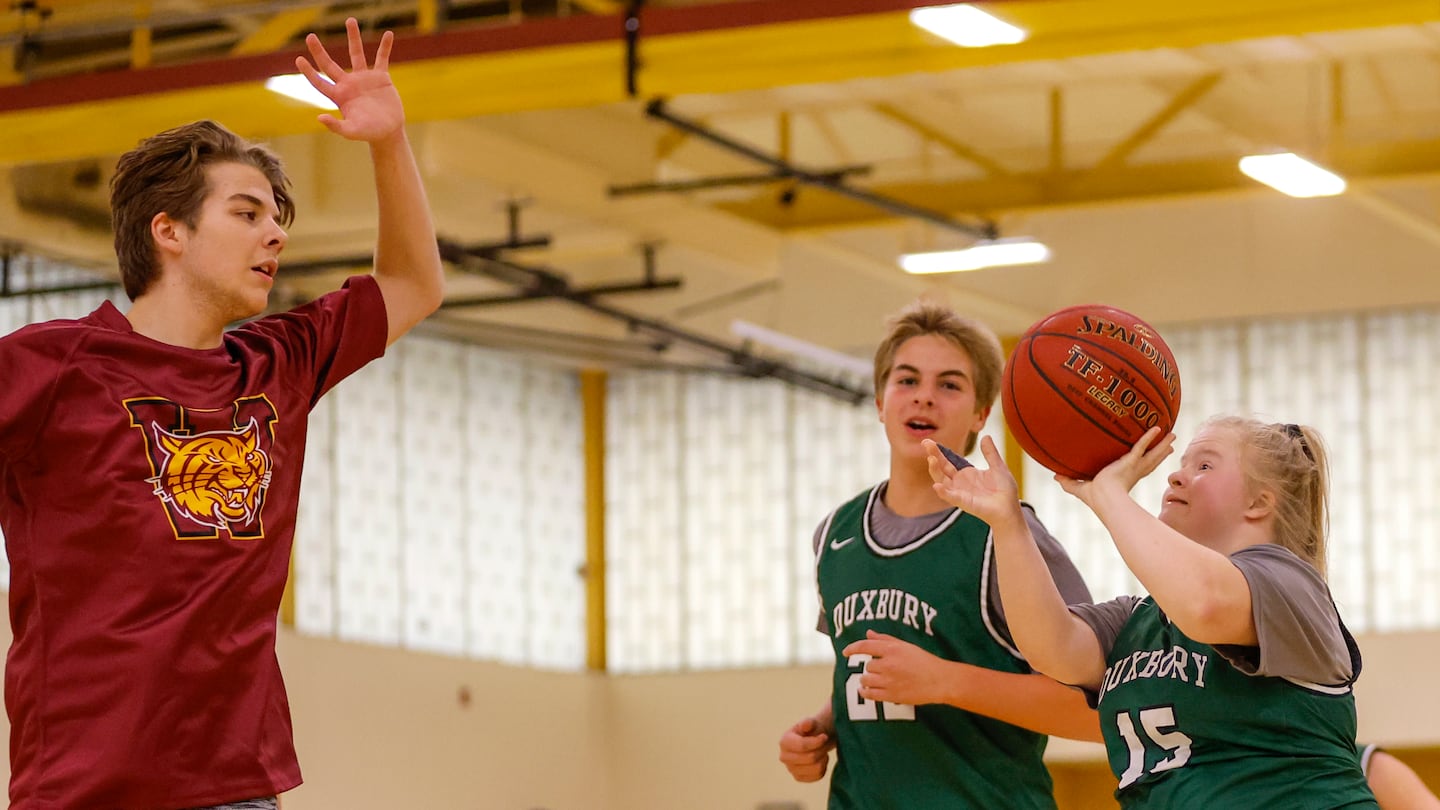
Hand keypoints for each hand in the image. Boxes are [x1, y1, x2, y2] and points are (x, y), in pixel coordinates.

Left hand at [296, 17, 403, 142]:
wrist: (389, 132)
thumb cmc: (369, 133)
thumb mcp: (352, 132)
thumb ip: (336, 126)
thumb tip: (319, 118)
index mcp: (339, 96)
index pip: (319, 81)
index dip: (309, 72)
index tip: (299, 59)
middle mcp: (349, 84)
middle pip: (329, 64)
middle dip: (319, 51)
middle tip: (310, 37)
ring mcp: (365, 79)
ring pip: (356, 54)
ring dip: (353, 38)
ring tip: (350, 20)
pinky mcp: (381, 78)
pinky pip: (382, 58)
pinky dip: (385, 47)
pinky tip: (389, 34)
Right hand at [777, 714, 834, 782]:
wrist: (812, 741)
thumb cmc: (811, 730)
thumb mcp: (810, 723)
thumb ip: (808, 723)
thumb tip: (806, 725)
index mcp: (784, 741)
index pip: (802, 746)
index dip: (817, 742)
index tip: (825, 736)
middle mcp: (784, 757)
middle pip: (810, 758)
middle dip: (821, 750)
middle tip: (824, 744)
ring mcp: (790, 769)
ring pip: (816, 768)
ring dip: (824, 759)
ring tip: (822, 751)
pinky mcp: (798, 777)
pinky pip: (817, 776)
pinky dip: (823, 768)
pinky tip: (820, 760)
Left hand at [842, 630, 949, 705]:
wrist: (939, 681)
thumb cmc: (924, 661)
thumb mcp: (905, 646)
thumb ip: (885, 639)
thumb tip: (868, 633)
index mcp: (892, 650)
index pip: (865, 646)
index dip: (852, 648)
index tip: (846, 652)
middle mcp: (889, 665)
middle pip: (867, 666)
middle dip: (871, 668)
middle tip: (879, 669)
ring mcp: (889, 681)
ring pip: (866, 680)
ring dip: (866, 680)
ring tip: (871, 680)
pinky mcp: (891, 696)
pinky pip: (870, 695)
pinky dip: (865, 692)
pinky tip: (864, 691)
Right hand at [923, 436, 1023, 529]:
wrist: (1011, 508)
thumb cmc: (1005, 491)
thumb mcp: (998, 467)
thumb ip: (990, 453)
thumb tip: (985, 437)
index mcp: (965, 474)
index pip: (948, 461)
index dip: (939, 452)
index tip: (929, 442)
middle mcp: (959, 483)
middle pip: (941, 468)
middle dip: (933, 456)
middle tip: (925, 443)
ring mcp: (960, 493)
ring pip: (942, 481)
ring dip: (935, 471)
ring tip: (931, 459)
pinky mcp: (964, 503)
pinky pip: (951, 498)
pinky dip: (943, 493)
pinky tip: (937, 486)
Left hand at [1056, 427, 1175, 506]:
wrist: (1102, 498)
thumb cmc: (1093, 498)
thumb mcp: (1080, 488)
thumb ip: (1069, 482)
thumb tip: (1055, 477)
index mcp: (1124, 478)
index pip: (1138, 469)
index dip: (1146, 463)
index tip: (1152, 457)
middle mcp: (1133, 472)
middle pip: (1151, 460)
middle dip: (1161, 452)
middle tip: (1170, 444)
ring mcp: (1134, 467)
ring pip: (1152, 453)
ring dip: (1163, 444)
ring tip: (1173, 435)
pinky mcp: (1131, 461)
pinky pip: (1141, 446)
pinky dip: (1149, 437)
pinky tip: (1157, 428)